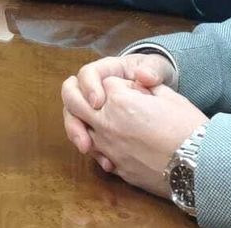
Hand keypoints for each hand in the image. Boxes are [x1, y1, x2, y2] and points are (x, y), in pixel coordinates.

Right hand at [60, 53, 176, 158]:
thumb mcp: (157, 68)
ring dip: (77, 134)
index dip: (89, 87)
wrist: (159, 92)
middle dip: (74, 115)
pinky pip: (87, 138)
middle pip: (71, 99)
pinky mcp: (98, 127)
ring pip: (74, 120)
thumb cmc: (153, 73)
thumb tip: (145, 76)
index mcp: (105, 71)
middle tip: (85, 127)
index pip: (87, 74)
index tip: (98, 102)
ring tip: (86, 148)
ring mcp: (93, 109)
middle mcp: (93, 89)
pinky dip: (94, 150)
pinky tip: (107, 163)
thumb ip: (152, 70)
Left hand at [60, 74, 208, 197]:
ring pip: (79, 130)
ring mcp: (109, 148)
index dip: (117, 83)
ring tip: (92, 118)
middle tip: (86, 93)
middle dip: (75, 92)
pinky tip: (105, 143)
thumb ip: (143, 85)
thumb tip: (132, 84)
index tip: (132, 88)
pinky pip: (95, 153)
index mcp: (120, 101)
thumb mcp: (169, 96)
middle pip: (73, 101)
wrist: (201, 167)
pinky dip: (96, 145)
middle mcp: (107, 124)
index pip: (103, 83)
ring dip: (81, 121)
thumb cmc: (189, 128)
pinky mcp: (116, 167)